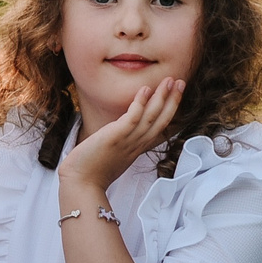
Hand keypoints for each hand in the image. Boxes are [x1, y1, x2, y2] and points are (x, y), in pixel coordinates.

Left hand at [58, 78, 184, 194]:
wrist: (80, 182)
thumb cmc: (92, 170)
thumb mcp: (113, 154)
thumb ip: (121, 142)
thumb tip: (119, 131)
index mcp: (137, 148)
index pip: (160, 127)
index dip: (170, 111)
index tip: (176, 95)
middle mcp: (137, 144)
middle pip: (162, 120)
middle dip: (173, 100)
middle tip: (181, 82)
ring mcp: (128, 141)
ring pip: (152, 117)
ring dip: (162, 97)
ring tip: (169, 80)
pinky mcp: (116, 137)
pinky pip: (133, 118)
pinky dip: (140, 103)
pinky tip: (145, 89)